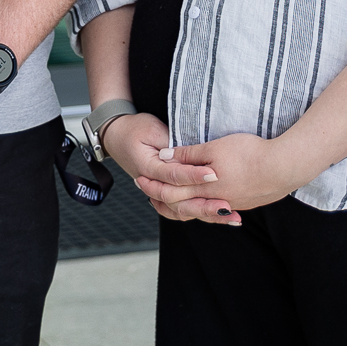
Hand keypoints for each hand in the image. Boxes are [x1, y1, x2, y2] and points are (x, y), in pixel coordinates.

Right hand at [104, 114, 239, 224]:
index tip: (214, 174)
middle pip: (180, 202)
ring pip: (182, 211)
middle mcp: (153, 185)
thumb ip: (170, 141)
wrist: (116, 136)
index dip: (194, 175)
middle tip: (227, 205)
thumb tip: (189, 151)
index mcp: (148, 168)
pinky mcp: (165, 194)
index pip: (174, 176)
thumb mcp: (151, 129)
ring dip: (206, 214)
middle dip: (205, 205)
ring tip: (231, 216)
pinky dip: (199, 213)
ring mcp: (158, 193)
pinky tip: (220, 215)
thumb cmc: (134, 129)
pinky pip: (181, 210)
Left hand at [150, 133, 309, 213]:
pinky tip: (205, 203)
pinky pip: (216, 209)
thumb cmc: (250, 153)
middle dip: (163, 197)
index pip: (171, 190)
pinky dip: (203, 208)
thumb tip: (165, 157)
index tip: (140, 181)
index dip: (154, 186)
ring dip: (182, 205)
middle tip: (148, 193)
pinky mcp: (245, 203)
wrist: (284, 167)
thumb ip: (189, 154)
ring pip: (199, 209)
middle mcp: (215, 200)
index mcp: (204, 187)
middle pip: (182, 204)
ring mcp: (231, 204)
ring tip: (172, 200)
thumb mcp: (215, 147)